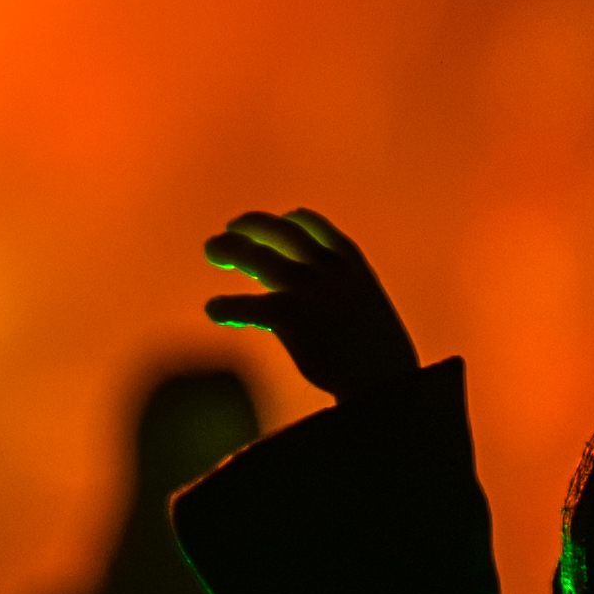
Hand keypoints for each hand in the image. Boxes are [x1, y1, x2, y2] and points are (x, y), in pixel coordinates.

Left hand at [200, 208, 420, 406]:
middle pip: (276, 231)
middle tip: (228, 230)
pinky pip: (244, 305)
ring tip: (211, 249)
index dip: (287, 220)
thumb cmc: (373, 344)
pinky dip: (224, 306)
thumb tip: (307, 285)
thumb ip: (338, 282)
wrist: (382, 373)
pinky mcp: (287, 315)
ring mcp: (305, 287)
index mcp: (346, 258)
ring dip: (228, 248)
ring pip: (254, 256)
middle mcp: (324, 265)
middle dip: (249, 225)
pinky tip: (213, 309)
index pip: (310, 224)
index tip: (277, 221)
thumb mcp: (362, 298)